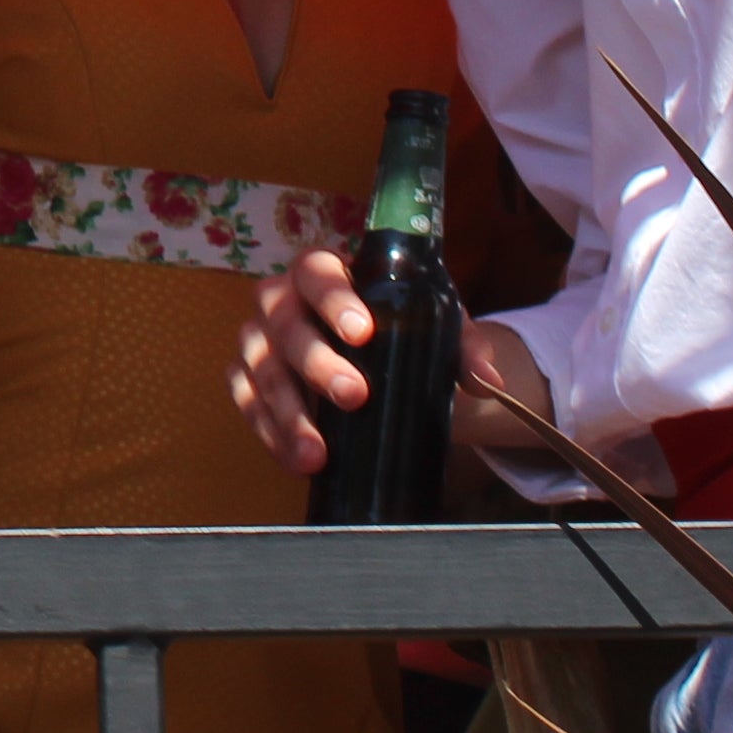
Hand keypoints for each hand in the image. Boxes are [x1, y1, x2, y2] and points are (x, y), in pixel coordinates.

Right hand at [229, 247, 548, 476]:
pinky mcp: (245, 378)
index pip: (318, 273)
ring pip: (260, 369)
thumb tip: (487, 382)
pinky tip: (299, 460)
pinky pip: (246, 403)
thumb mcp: (434, 323)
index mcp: (321, 271)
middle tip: (354, 396)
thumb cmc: (396, 323)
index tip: (364, 333)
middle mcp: (279, 300)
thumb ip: (463, 346)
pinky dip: (269, 433)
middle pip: (285, 324)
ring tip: (317, 453)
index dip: (335, 299)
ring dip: (287, 412)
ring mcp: (258, 340)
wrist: (369, 349)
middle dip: (316, 363)